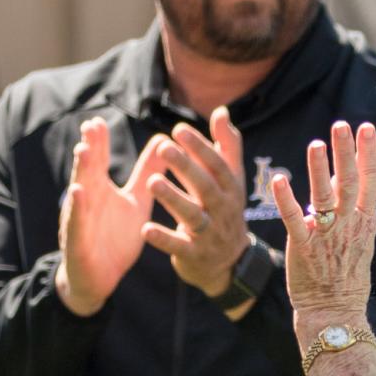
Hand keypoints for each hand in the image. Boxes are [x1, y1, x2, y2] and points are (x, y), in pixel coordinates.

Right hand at [53, 118, 159, 315]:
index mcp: (101, 190)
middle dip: (89, 148)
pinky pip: (78, 222)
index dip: (99, 142)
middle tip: (91, 126)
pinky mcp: (79, 240)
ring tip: (83, 151)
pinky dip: (78, 208)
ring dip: (81, 172)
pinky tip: (79, 193)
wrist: (100, 277)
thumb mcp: (135, 202)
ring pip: (79, 192)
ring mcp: (81, 219)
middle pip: (87, 170)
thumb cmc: (116, 235)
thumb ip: (146, 174)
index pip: (99, 161)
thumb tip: (161, 143)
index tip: (99, 120)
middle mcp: (88, 200)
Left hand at [142, 108, 251, 302]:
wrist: (228, 263)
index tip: (178, 128)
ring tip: (151, 181)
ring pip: (193, 216)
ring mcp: (211, 235)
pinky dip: (164, 239)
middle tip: (163, 147)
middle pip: (206, 187)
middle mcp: (224, 211)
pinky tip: (145, 229)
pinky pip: (180, 247)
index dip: (201, 147)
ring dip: (174, 199)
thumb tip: (222, 112)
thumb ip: (226, 147)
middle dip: (186, 167)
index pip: (219, 166)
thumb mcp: (231, 181)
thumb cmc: (224, 211)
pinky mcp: (196, 256)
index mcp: (231, 190)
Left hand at [274, 121, 375, 324]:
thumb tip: (340, 174)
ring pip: (324, 197)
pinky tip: (279, 179)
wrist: (335, 313)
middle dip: (347, 153)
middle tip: (342, 125)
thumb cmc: (345, 276)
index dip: (368, 154)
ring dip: (319, 169)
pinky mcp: (304, 248)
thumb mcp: (357, 239)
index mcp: (364, 222)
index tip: (366, 128)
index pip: (369, 182)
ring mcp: (327, 237)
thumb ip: (349, 207)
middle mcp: (349, 226)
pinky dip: (286, 199)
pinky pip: (294, 220)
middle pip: (350, 183)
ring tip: (316, 144)